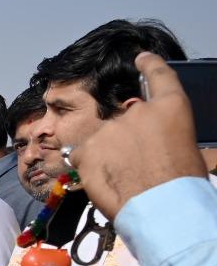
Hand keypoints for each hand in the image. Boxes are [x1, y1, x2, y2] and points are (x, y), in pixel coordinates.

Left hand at [67, 52, 207, 220]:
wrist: (162, 207)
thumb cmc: (182, 184)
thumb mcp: (185, 148)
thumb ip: (164, 134)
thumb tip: (152, 139)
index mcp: (171, 107)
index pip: (159, 75)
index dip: (149, 64)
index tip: (141, 58)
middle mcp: (138, 111)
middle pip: (125, 120)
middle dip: (127, 140)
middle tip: (138, 165)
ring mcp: (109, 129)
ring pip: (101, 139)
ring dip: (107, 155)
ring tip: (122, 178)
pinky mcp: (86, 149)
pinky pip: (80, 155)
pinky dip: (88, 167)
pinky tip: (103, 180)